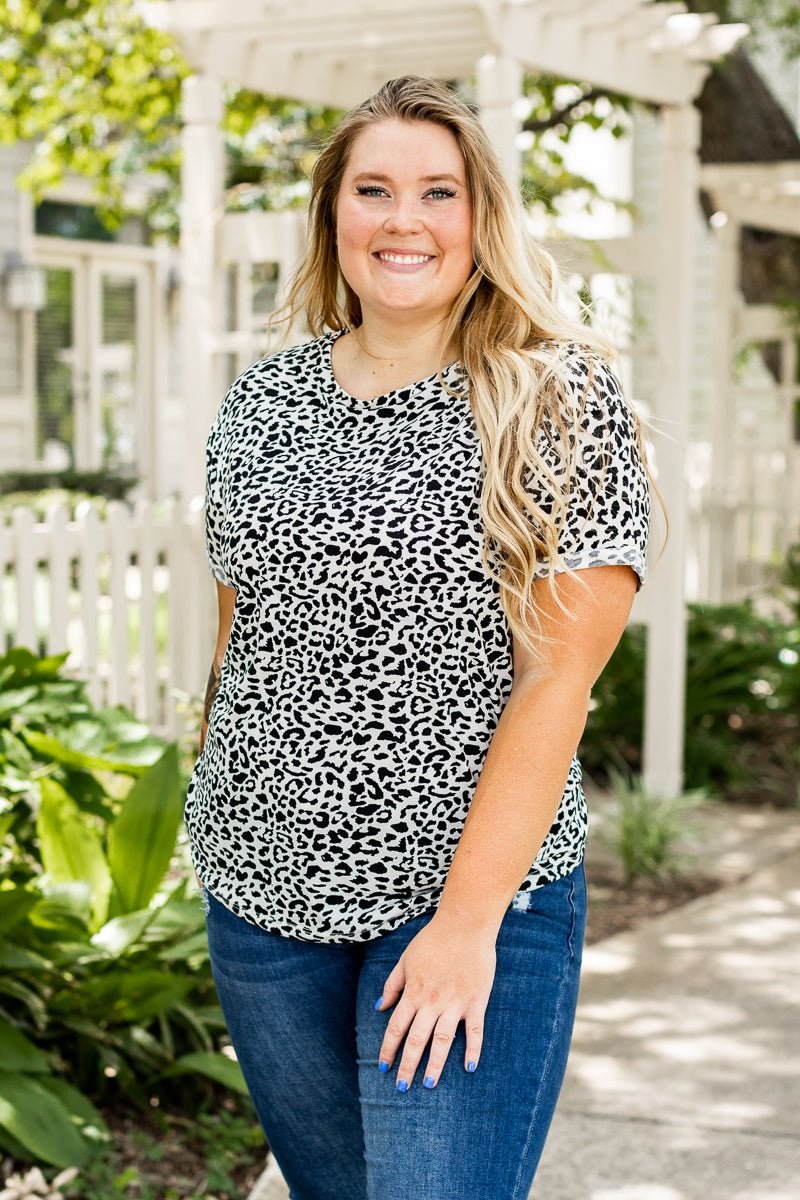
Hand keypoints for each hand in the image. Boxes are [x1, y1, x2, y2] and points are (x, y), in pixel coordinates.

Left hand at [375, 912, 496, 1090]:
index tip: (383, 1068)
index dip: (388, 1049)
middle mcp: (431, 1002)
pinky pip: (474, 1031)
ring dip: (435, 1065)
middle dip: (407, 1066)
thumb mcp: (405, 959)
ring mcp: (455, 1003)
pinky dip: (472, 1050)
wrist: (464, 924)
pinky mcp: (476, 1001)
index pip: (396, 1027)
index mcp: (413, 992)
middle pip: (416, 1040)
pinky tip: (469, 1068)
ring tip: (429, 1084)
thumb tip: (379, 1007)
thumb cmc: (433, 939)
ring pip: (442, 1041)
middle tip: (401, 1089)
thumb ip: (392, 984)